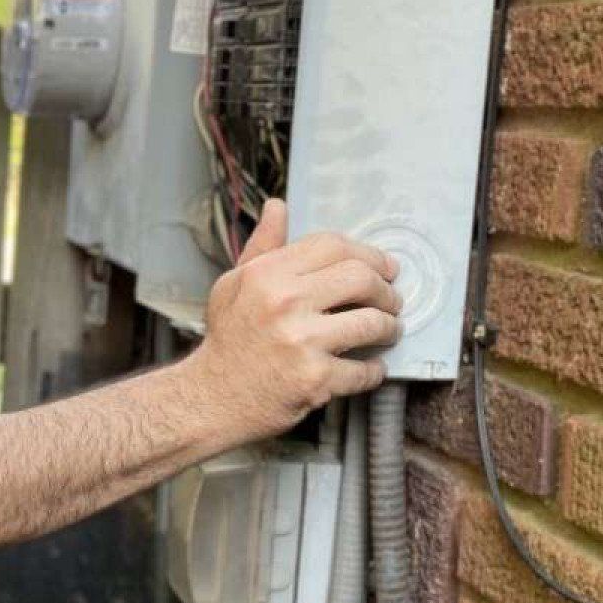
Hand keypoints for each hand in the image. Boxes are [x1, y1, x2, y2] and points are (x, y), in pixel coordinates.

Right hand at [189, 198, 402, 442]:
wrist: (211, 396)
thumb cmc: (227, 338)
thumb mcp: (235, 283)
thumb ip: (263, 246)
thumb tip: (278, 206)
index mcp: (267, 274)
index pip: (333, 245)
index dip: (368, 254)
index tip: (383, 268)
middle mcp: (284, 302)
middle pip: (361, 278)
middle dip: (386, 290)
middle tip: (391, 301)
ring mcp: (301, 341)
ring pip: (373, 323)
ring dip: (389, 328)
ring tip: (386, 331)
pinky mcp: (315, 379)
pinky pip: (366, 370)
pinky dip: (374, 370)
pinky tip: (369, 367)